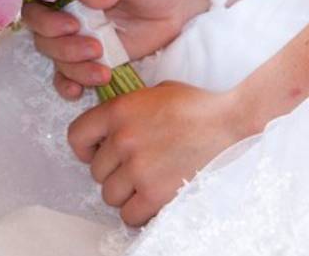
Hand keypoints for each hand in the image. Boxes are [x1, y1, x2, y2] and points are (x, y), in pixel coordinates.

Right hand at [22, 0, 206, 99]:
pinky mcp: (92, 60)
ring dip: (74, 69)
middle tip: (95, 48)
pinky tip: (79, 91)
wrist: (176, 3)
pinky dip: (68, 85)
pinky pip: (67, 76)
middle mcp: (68, 14)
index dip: (46, 19)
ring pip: (56, 59)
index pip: (38, 4)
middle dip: (64, 48)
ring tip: (104, 71)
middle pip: (43, 37)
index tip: (73, 25)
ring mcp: (79, 39)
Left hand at [67, 81, 246, 225]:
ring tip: (146, 182)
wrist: (231, 123)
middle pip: (96, 171)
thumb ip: (128, 109)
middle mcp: (123, 139)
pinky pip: (129, 215)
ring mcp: (138, 167)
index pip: (76, 135)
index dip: (84, 148)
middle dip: (113, 171)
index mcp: (119, 111)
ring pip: (109, 195)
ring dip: (125, 193)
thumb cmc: (197, 106)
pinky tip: (153, 199)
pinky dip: (139, 211)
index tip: (95, 153)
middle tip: (135, 167)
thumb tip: (111, 126)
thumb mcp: (156, 93)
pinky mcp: (156, 193)